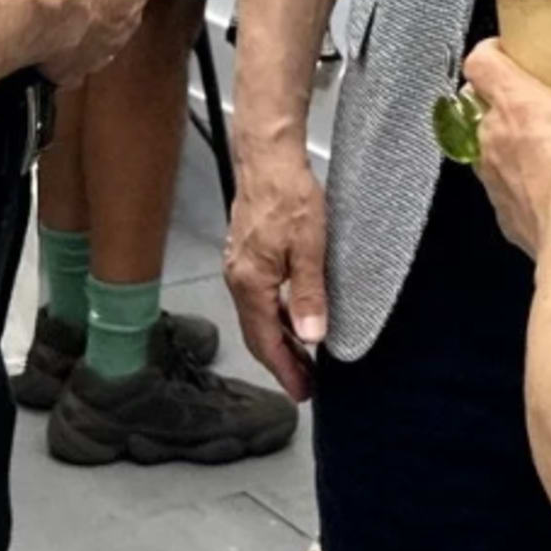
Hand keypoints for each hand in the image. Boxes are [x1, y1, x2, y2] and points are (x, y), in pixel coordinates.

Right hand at [225, 146, 330, 399]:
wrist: (268, 158)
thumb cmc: (289, 197)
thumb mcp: (309, 247)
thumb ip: (309, 294)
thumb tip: (312, 339)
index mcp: (251, 284)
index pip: (265, 341)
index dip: (284, 370)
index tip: (302, 392)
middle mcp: (238, 279)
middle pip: (257, 334)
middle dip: (281, 362)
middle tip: (306, 385)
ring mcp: (239, 266)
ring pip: (258, 316)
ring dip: (280, 341)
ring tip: (305, 359)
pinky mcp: (246, 253)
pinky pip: (260, 299)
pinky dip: (276, 317)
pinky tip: (294, 317)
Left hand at [461, 41, 550, 259]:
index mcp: (518, 106)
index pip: (482, 61)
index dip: (493, 49)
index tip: (510, 48)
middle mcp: (496, 142)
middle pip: (484, 107)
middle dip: (510, 102)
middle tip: (546, 100)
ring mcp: (496, 184)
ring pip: (494, 151)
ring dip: (517, 147)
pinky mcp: (508, 219)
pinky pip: (510, 193)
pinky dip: (529, 188)